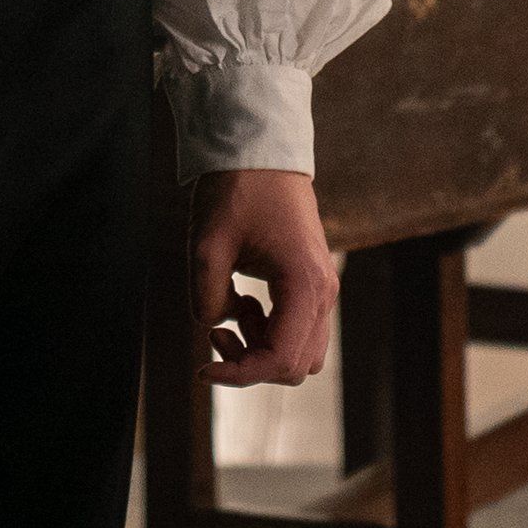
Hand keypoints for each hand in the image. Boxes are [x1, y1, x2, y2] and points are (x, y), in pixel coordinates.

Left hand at [190, 168, 335, 386]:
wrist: (260, 152)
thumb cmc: (236, 193)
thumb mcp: (207, 248)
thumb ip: (207, 300)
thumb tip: (216, 326)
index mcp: (304, 286)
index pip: (280, 360)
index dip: (239, 375)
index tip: (203, 367)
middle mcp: (324, 292)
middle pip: (296, 367)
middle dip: (252, 364)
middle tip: (217, 333)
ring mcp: (323, 288)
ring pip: (302, 353)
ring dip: (264, 350)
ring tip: (233, 314)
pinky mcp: (314, 281)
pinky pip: (300, 330)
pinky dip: (271, 332)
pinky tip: (245, 303)